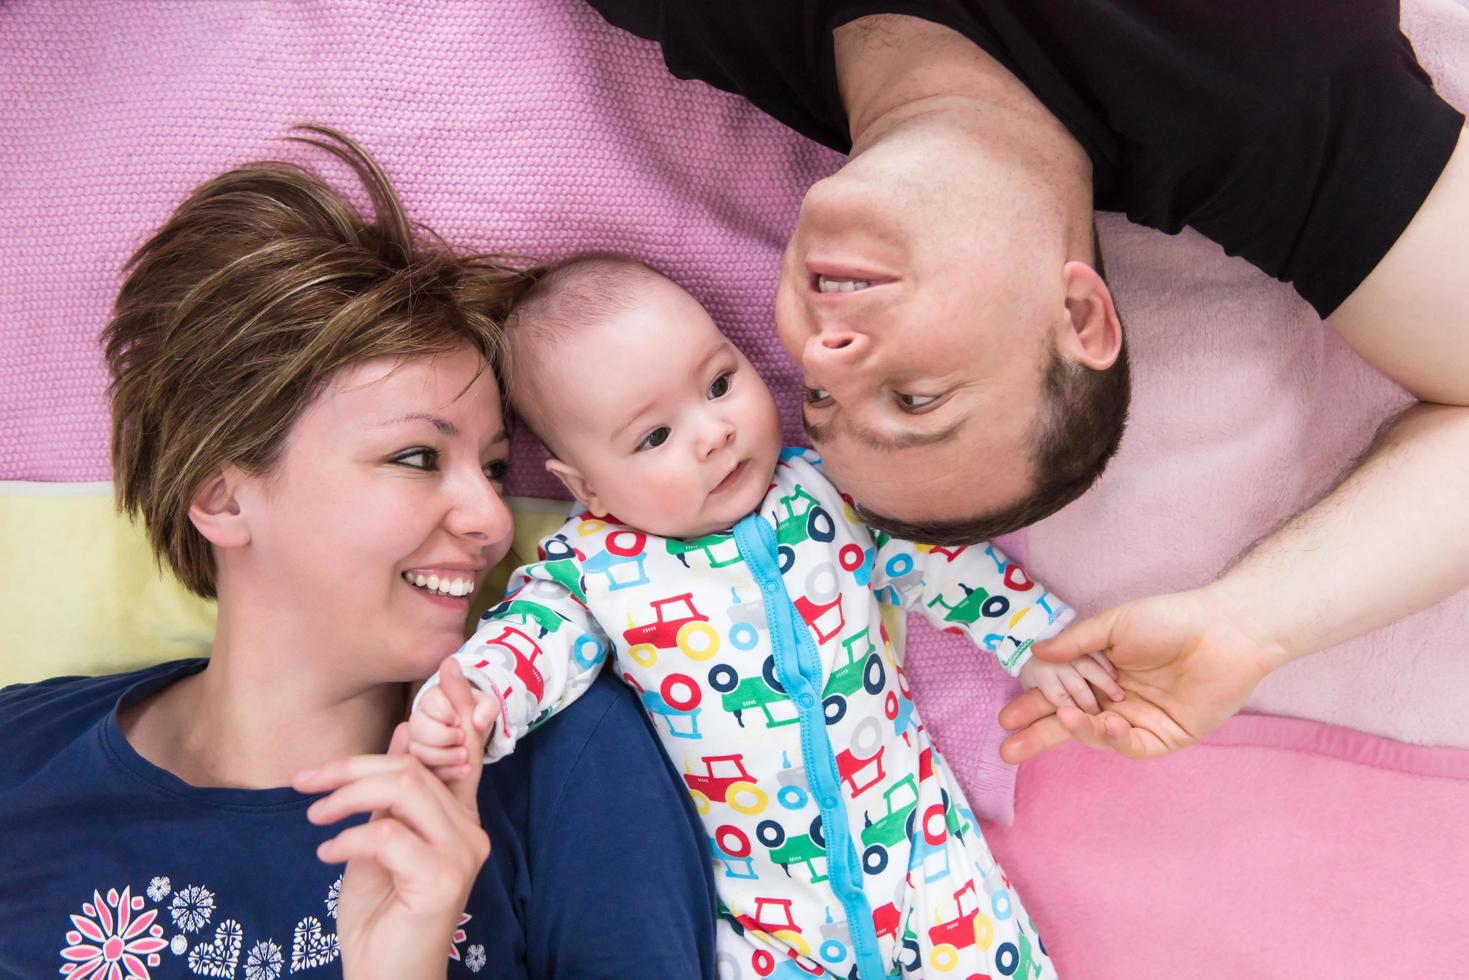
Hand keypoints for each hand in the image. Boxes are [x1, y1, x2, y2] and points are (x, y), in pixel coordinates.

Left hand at [294, 680, 490, 978]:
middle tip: (305, 783)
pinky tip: (327, 853)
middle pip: (413, 768)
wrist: (385, 978)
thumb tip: (405, 734)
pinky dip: (348, 838)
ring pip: (404, 791)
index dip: (460, 709)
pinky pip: (388, 835)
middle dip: (352, 767)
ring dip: (347, 797)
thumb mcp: (379, 844)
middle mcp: (470, 831)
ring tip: (314, 816)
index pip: (467, 752)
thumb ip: (394, 795)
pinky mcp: (442, 880)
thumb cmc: (381, 915)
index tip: (450, 667)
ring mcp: (461, 855)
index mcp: (459, 818)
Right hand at [408, 658, 499, 788]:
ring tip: (465, 759)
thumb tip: (449, 661)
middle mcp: (418, 718)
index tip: (460, 720)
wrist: (477, 757)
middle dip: (444, 736)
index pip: (430, 700)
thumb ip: (465, 690)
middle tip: (462, 740)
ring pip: (415, 748)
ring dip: (445, 757)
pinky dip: (443, 772)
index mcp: (433, 699)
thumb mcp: (482, 709)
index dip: (446, 712)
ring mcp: (413, 742)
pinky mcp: (412, 763)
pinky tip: (459, 771)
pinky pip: (417, 767)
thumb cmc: (478, 728)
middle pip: (417, 725)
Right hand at [998, 588, 1282, 763]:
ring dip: (1075, 730)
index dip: (1032, 704)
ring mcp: (1137, 720)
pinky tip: (1104, 721)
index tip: (1006, 716)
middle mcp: (1114, 699)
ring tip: (1061, 717)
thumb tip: (1035, 652)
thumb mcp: (1114, 624)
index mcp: (1100, 672)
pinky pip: (1128, 745)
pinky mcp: (1163, 737)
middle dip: (1038, 737)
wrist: (1223, 631)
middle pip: (1068, 723)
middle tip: (1008, 749)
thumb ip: (1075, 641)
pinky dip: (1111, 737)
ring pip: (1095, 736)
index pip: (1058, 693)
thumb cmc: (1170, 620)